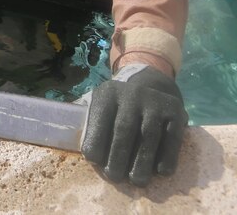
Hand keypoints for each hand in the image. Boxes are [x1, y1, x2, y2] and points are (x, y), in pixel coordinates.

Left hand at [81, 64, 186, 185]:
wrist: (153, 90)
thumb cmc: (121, 112)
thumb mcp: (105, 111)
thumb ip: (98, 130)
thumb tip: (96, 161)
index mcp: (108, 94)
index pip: (100, 119)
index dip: (97, 141)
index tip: (94, 162)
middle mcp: (132, 93)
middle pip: (124, 128)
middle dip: (118, 156)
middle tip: (115, 178)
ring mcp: (155, 101)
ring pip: (149, 135)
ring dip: (142, 161)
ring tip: (138, 181)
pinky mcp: (176, 111)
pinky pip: (172, 137)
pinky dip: (167, 156)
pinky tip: (161, 172)